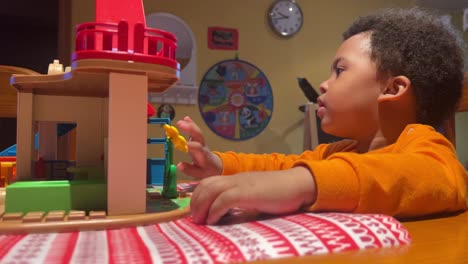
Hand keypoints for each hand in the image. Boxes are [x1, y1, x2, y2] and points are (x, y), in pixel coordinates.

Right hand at [176, 116, 222, 178]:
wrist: (216, 166)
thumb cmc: (206, 170)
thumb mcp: (198, 174)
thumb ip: (189, 169)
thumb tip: (179, 165)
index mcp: (203, 155)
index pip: (197, 148)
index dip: (189, 145)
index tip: (180, 144)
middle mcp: (202, 146)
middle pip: (198, 136)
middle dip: (190, 129)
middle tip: (180, 124)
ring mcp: (201, 142)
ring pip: (197, 132)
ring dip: (190, 125)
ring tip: (181, 121)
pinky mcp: (199, 140)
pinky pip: (196, 131)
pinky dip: (191, 124)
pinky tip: (186, 118)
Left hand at [190, 166, 316, 224]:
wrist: (297, 185)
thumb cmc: (280, 194)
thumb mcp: (255, 197)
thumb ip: (242, 202)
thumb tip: (227, 216)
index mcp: (237, 180)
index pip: (209, 182)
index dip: (198, 196)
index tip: (197, 212)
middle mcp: (236, 179)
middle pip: (206, 185)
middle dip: (195, 202)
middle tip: (194, 219)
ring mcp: (241, 184)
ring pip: (211, 190)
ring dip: (201, 207)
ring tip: (200, 221)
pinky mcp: (247, 193)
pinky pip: (224, 200)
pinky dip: (214, 211)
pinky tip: (213, 221)